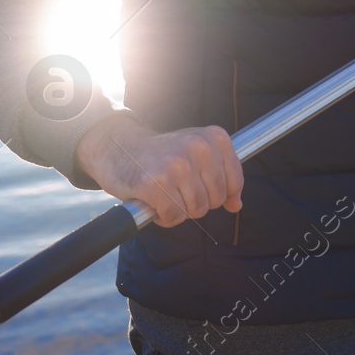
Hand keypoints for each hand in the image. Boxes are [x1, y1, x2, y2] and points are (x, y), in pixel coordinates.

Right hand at [74, 115, 243, 228]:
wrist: (117, 147)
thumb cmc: (161, 154)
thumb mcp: (197, 154)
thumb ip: (221, 176)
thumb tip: (236, 205)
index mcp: (214, 137)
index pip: (234, 181)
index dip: (220, 194)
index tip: (200, 188)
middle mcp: (199, 148)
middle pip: (215, 199)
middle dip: (196, 203)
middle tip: (176, 190)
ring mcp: (177, 165)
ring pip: (195, 210)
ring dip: (178, 210)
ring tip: (164, 194)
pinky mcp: (156, 183)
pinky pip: (173, 217)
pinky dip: (164, 218)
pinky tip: (153, 202)